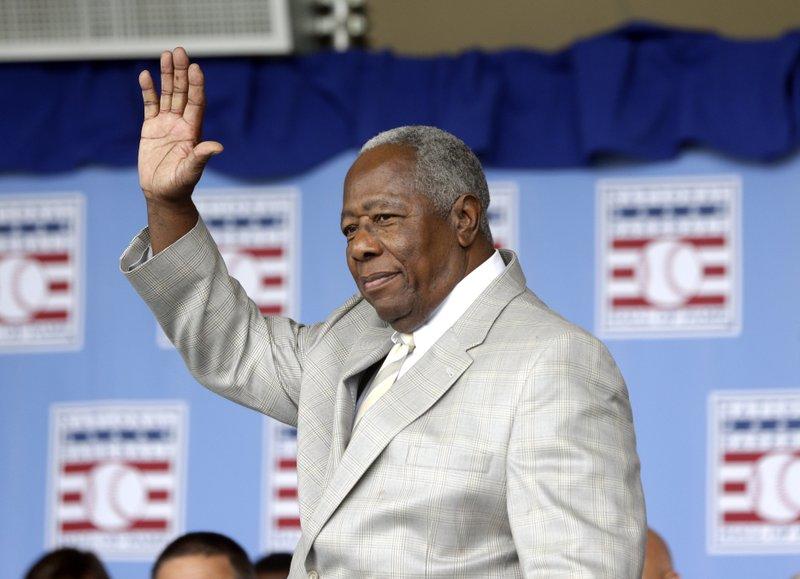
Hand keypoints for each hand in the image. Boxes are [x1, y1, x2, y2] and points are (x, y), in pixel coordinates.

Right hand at [138, 47, 222, 204]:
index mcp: (193, 132)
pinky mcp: (151, 128)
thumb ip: (201, 157)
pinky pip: (150, 105)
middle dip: (181, 72)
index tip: (195, 68)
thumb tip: (217, 147)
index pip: (196, 103)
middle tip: (179, 51)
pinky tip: (146, 75)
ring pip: (167, 94)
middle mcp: (181, 124)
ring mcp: (166, 124)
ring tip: (166, 54)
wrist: (162, 193)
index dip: (196, 86)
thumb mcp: (191, 172)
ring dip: (166, 75)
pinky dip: (148, 90)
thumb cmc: (179, 185)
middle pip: (182, 92)